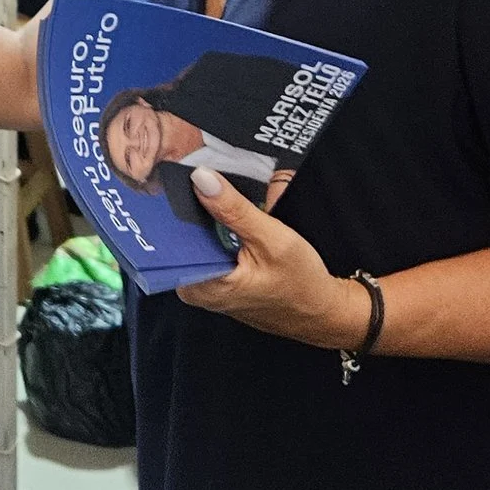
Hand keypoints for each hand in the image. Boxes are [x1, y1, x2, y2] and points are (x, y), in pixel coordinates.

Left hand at [175, 169, 374, 347]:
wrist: (321, 312)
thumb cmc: (301, 283)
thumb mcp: (272, 240)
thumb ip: (234, 210)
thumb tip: (201, 178)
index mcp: (200, 286)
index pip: (168, 240)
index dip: (172, 207)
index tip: (178, 178)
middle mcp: (196, 288)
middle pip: (178, 238)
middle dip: (191, 208)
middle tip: (200, 178)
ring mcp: (206, 284)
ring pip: (193, 240)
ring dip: (204, 216)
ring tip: (213, 191)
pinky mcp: (217, 279)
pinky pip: (206, 246)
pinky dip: (215, 229)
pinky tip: (225, 212)